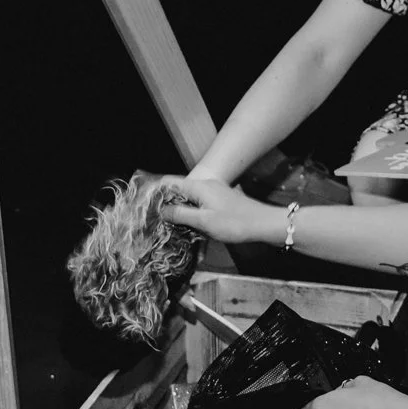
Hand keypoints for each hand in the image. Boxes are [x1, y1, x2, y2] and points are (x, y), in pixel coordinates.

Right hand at [154, 174, 278, 245]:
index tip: (143, 204)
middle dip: (165, 202)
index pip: (170, 182)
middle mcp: (205, 185)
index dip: (155, 191)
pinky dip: (190, 213)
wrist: (264, 224)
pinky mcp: (220, 202)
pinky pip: (199, 205)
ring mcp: (214, 193)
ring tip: (165, 223)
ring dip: (178, 209)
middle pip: (178, 190)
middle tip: (151, 217)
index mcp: (199, 186)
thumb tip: (160, 210)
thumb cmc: (235, 223)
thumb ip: (180, 214)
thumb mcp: (204, 221)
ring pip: (189, 199)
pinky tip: (187, 225)